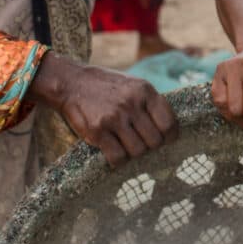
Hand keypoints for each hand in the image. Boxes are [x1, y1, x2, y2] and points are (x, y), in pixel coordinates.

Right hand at [30, 53, 178, 166]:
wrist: (72, 82)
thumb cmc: (107, 86)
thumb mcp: (134, 85)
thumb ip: (150, 103)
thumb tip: (169, 130)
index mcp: (145, 91)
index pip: (169, 123)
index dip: (170, 137)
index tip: (166, 140)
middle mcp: (132, 104)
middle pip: (155, 141)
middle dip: (150, 147)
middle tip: (142, 143)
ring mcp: (114, 118)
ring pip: (138, 151)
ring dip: (134, 154)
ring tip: (126, 145)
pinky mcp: (97, 131)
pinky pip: (118, 157)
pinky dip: (119, 161)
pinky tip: (115, 153)